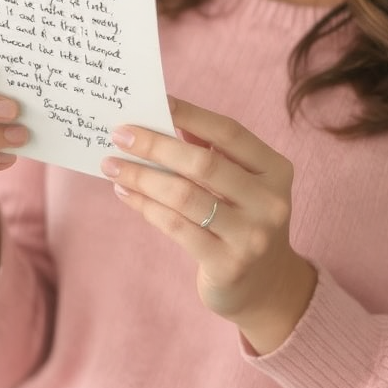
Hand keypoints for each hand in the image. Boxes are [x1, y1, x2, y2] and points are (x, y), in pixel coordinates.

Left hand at [102, 96, 316, 354]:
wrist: (267, 286)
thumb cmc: (241, 218)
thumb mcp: (240, 182)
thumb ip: (210, 151)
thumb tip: (159, 118)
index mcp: (275, 169)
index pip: (229, 132)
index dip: (190, 114)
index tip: (154, 101)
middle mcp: (269, 201)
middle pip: (203, 163)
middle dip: (155, 145)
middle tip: (120, 134)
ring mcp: (251, 236)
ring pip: (184, 196)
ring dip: (141, 176)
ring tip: (112, 165)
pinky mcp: (228, 265)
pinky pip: (175, 226)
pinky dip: (145, 206)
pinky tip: (125, 193)